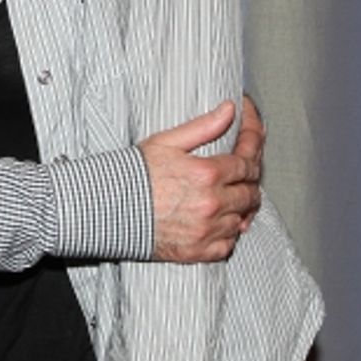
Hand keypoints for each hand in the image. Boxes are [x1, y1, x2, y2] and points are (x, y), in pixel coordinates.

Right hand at [139, 101, 260, 261]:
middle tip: (241, 172)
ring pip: (242, 219)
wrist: (107, 208)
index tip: (251, 139)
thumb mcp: (167, 141)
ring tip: (231, 195)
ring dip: (240, 207)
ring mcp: (207, 230)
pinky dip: (229, 233)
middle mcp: (212, 203)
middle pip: (250, 193)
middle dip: (249, 180)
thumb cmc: (134, 174)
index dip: (253, 148)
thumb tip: (230, 110)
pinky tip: (220, 221)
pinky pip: (229, 244)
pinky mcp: (199, 251)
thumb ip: (203, 126)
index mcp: (207, 173)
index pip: (248, 162)